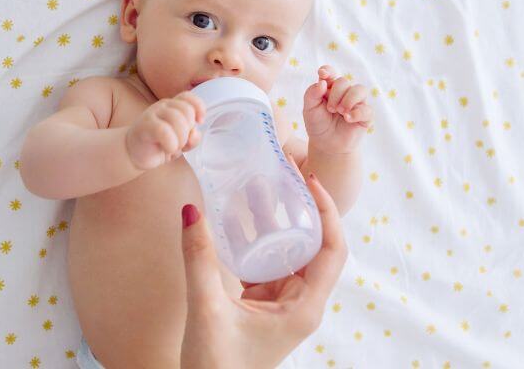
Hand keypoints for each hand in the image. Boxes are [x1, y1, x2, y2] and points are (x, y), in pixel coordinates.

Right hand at [125, 91, 205, 170]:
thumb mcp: (181, 142)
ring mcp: (152, 114)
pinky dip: (171, 143)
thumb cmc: (158, 145)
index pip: (188, 96)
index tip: (200, 122)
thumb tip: (195, 133)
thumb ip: (192, 138)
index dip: (199, 107)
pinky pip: (164, 131)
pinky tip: (167, 149)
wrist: (133, 153)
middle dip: (188, 130)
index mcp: (172, 106)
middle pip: (187, 111)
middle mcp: (163, 106)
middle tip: (180, 142)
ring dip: (181, 139)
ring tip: (173, 147)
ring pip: (178, 120)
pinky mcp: (145, 125)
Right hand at [179, 157, 347, 368]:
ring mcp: (280, 305)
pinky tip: (236, 220)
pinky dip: (255, 241)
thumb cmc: (216, 367)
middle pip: (312, 245)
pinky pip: (265, 264)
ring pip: (286, 253)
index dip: (326, 212)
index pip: (332, 250)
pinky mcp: (260, 306)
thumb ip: (198, 258)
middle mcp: (298, 304)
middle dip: (300, 208)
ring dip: (275, 222)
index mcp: (302, 307)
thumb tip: (191, 211)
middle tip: (283, 174)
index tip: (309, 181)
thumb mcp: (207, 307)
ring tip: (260, 186)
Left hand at [302, 65, 373, 154]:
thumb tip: (322, 82)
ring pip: (360, 90)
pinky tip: (348, 118)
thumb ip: (312, 94)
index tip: (322, 75)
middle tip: (330, 109)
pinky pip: (367, 109)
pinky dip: (357, 113)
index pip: (331, 73)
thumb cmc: (317, 124)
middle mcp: (344, 92)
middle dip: (335, 94)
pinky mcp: (365, 116)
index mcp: (329, 88)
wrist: (326, 144)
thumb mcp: (309, 109)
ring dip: (349, 99)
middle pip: (344, 81)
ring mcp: (356, 103)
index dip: (328, 71)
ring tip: (340, 111)